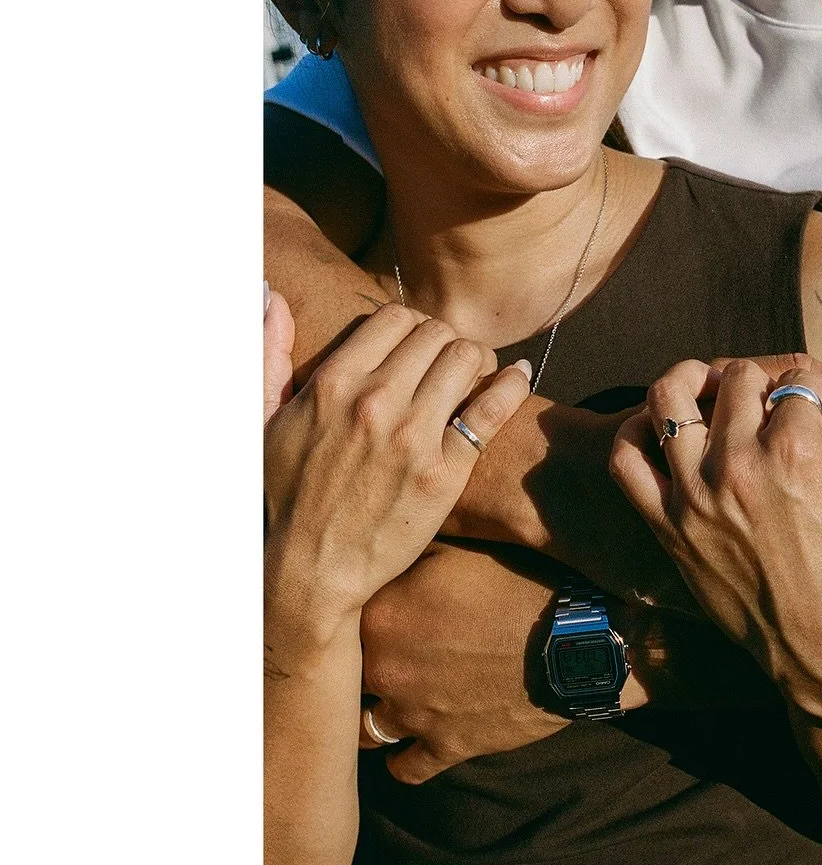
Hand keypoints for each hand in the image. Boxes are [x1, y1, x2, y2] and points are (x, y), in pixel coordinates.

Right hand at [265, 302, 532, 645]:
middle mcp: (376, 401)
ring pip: (468, 357)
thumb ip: (268, 352)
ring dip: (476, 360)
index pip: (394, 318)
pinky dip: (512, 385)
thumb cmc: (283, 496)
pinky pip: (493, 407)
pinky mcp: (446, 472)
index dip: (410, 326)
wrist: (309, 570)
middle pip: (436, 333)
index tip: (415, 347)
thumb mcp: (261, 420)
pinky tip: (517, 378)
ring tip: (474, 376)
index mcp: (333, 383)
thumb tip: (270, 293)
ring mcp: (414, 437)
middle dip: (444, 343)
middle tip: (448, 363)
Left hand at [357, 542, 572, 782]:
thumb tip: (381, 544)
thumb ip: (408, 550)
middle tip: (376, 653)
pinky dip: (403, 759)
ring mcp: (414, 714)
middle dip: (354, 667)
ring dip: (373, 713)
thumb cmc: (521, 582)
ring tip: (387, 699)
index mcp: (379, 615)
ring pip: (365, 727)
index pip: (335, 618)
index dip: (346, 615)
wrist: (576, 639)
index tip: (357, 612)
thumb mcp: (460, 548)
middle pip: (343, 676)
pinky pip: (405, 768)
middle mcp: (384, 669)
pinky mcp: (447, 747)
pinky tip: (406, 745)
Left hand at [609, 346, 821, 692]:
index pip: (797, 379)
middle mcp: (739, 463)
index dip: (816, 380)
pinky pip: (627, 460)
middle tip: (774, 398)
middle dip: (763, 378)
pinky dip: (635, 431)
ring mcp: (695, 493)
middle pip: (737, 379)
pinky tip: (660, 427)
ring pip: (670, 399)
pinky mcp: (667, 523)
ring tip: (708, 384)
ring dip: (691, 379)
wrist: (821, 641)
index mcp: (795, 449)